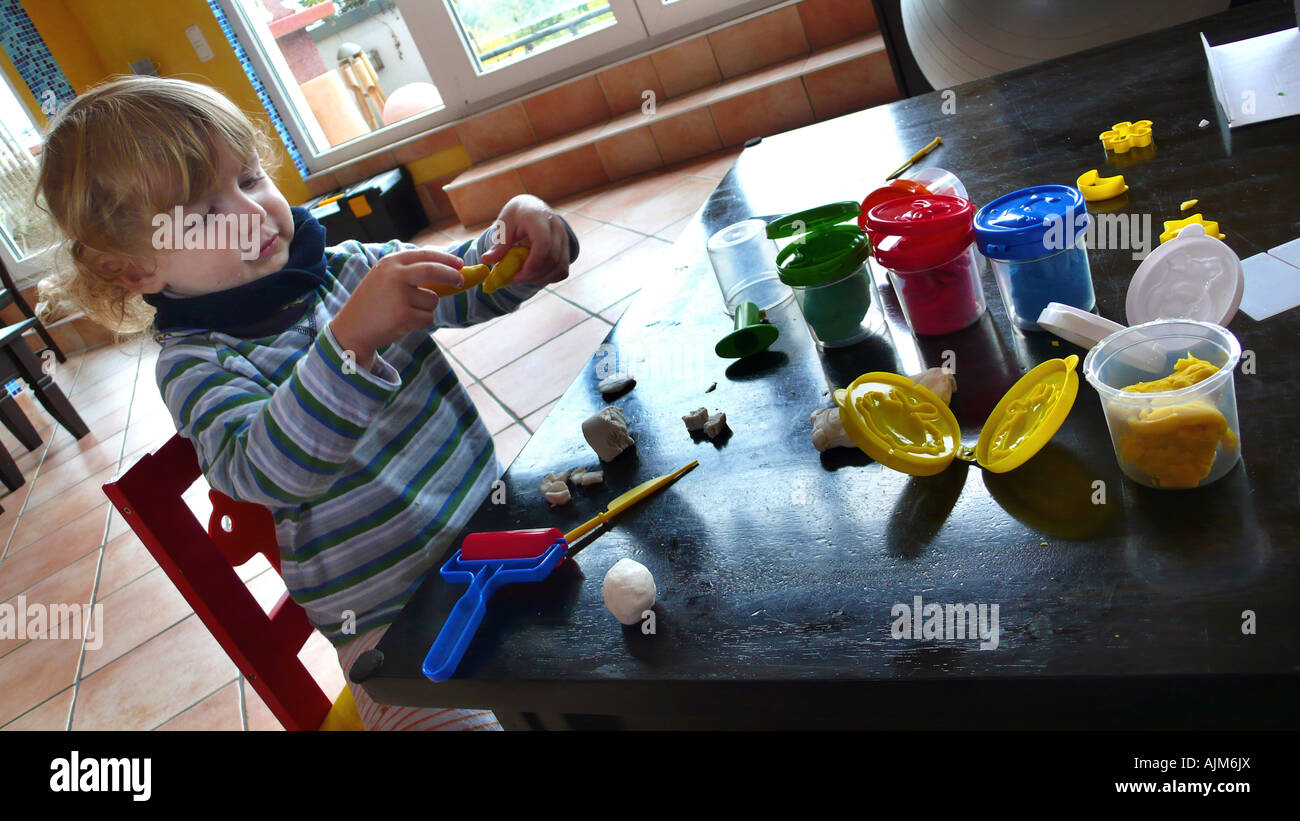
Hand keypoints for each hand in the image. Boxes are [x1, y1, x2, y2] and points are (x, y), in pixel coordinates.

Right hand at [330, 248, 462, 368]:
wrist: (352, 329)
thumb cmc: (373, 303)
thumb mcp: (385, 278)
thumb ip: (410, 272)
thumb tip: (448, 270)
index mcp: (390, 262)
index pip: (425, 255)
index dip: (446, 259)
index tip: (459, 263)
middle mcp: (394, 276)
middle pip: (435, 271)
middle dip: (452, 276)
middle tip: (460, 281)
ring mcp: (399, 296)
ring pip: (433, 299)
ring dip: (427, 308)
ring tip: (406, 312)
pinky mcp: (404, 316)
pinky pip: (428, 318)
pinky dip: (422, 322)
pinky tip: (404, 323)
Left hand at [479, 195, 570, 286]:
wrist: (532, 207)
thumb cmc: (516, 216)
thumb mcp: (504, 225)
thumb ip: (499, 244)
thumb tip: (486, 260)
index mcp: (538, 218)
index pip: (543, 243)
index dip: (533, 263)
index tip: (517, 275)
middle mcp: (556, 228)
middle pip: (552, 259)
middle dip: (534, 275)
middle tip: (516, 279)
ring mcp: (564, 238)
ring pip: (560, 267)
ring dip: (541, 278)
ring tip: (524, 278)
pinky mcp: (566, 248)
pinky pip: (563, 270)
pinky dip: (550, 277)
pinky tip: (535, 276)